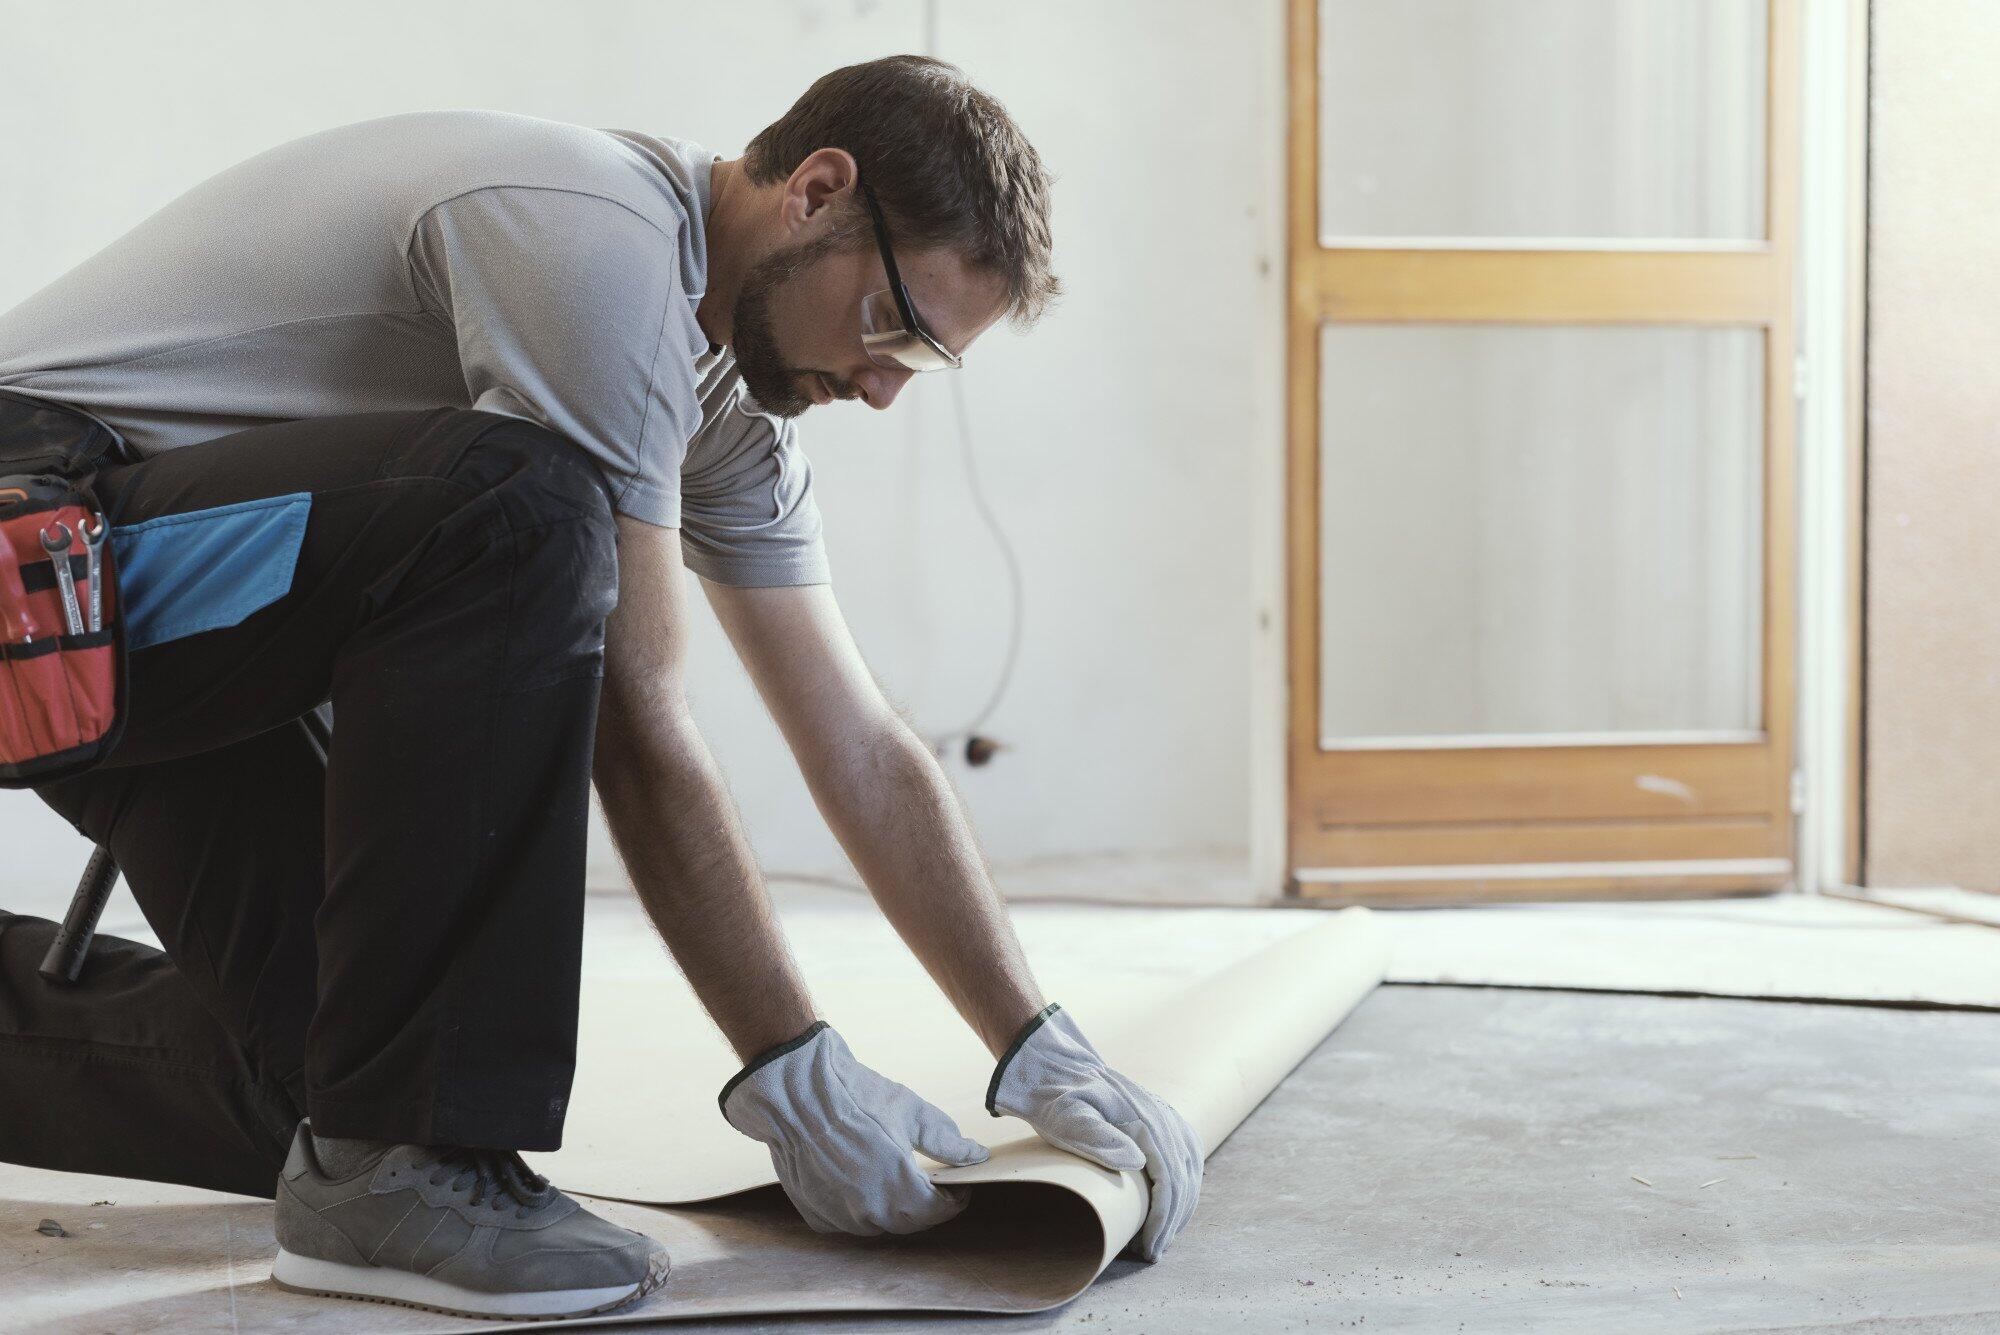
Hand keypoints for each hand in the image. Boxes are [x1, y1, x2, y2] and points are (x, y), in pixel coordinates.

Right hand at [719, 1021, 990, 1234]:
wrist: (796, 1090)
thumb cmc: (855, 1095)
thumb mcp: (910, 1111)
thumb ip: (947, 1141)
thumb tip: (977, 1156)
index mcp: (898, 1186)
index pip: (938, 1211)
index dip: (954, 1200)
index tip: (960, 1187)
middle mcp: (868, 1209)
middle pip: (909, 1222)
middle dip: (926, 1206)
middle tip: (933, 1186)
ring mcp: (838, 1215)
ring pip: (877, 1225)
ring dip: (893, 1211)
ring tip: (898, 1183)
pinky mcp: (815, 1213)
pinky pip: (847, 1222)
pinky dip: (860, 1210)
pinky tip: (863, 1184)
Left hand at [986, 1004, 1202, 1260]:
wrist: (1055, 1066)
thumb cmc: (1055, 1097)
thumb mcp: (1065, 1117)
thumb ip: (1095, 1136)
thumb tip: (1137, 1162)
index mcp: (1143, 1121)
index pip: (1169, 1180)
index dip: (1163, 1219)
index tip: (1149, 1249)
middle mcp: (1161, 1117)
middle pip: (1184, 1178)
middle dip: (1172, 1221)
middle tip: (1152, 1253)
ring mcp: (1163, 1115)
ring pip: (1190, 1168)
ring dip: (1182, 1206)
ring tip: (1162, 1236)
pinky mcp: (1159, 1117)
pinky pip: (1187, 1153)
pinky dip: (1186, 1182)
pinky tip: (1176, 1202)